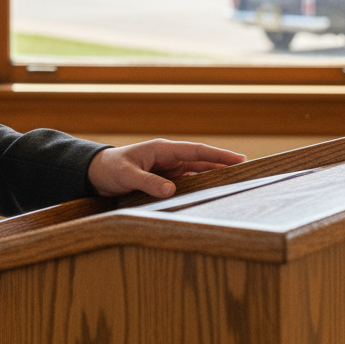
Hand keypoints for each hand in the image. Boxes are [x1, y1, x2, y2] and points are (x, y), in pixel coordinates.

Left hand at [87, 139, 245, 198]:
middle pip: (202, 161)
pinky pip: (187, 182)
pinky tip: (212, 194)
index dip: (218, 155)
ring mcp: (168, 168)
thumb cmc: (109, 169)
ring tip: (237, 184)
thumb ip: (147, 182)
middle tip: (249, 172)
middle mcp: (168, 157)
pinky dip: (200, 186)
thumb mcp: (126, 175)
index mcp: (161, 149)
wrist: (95, 173)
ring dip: (215, 176)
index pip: (196, 151)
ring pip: (197, 172)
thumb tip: (171, 190)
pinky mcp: (165, 179)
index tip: (240, 158)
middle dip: (224, 164)